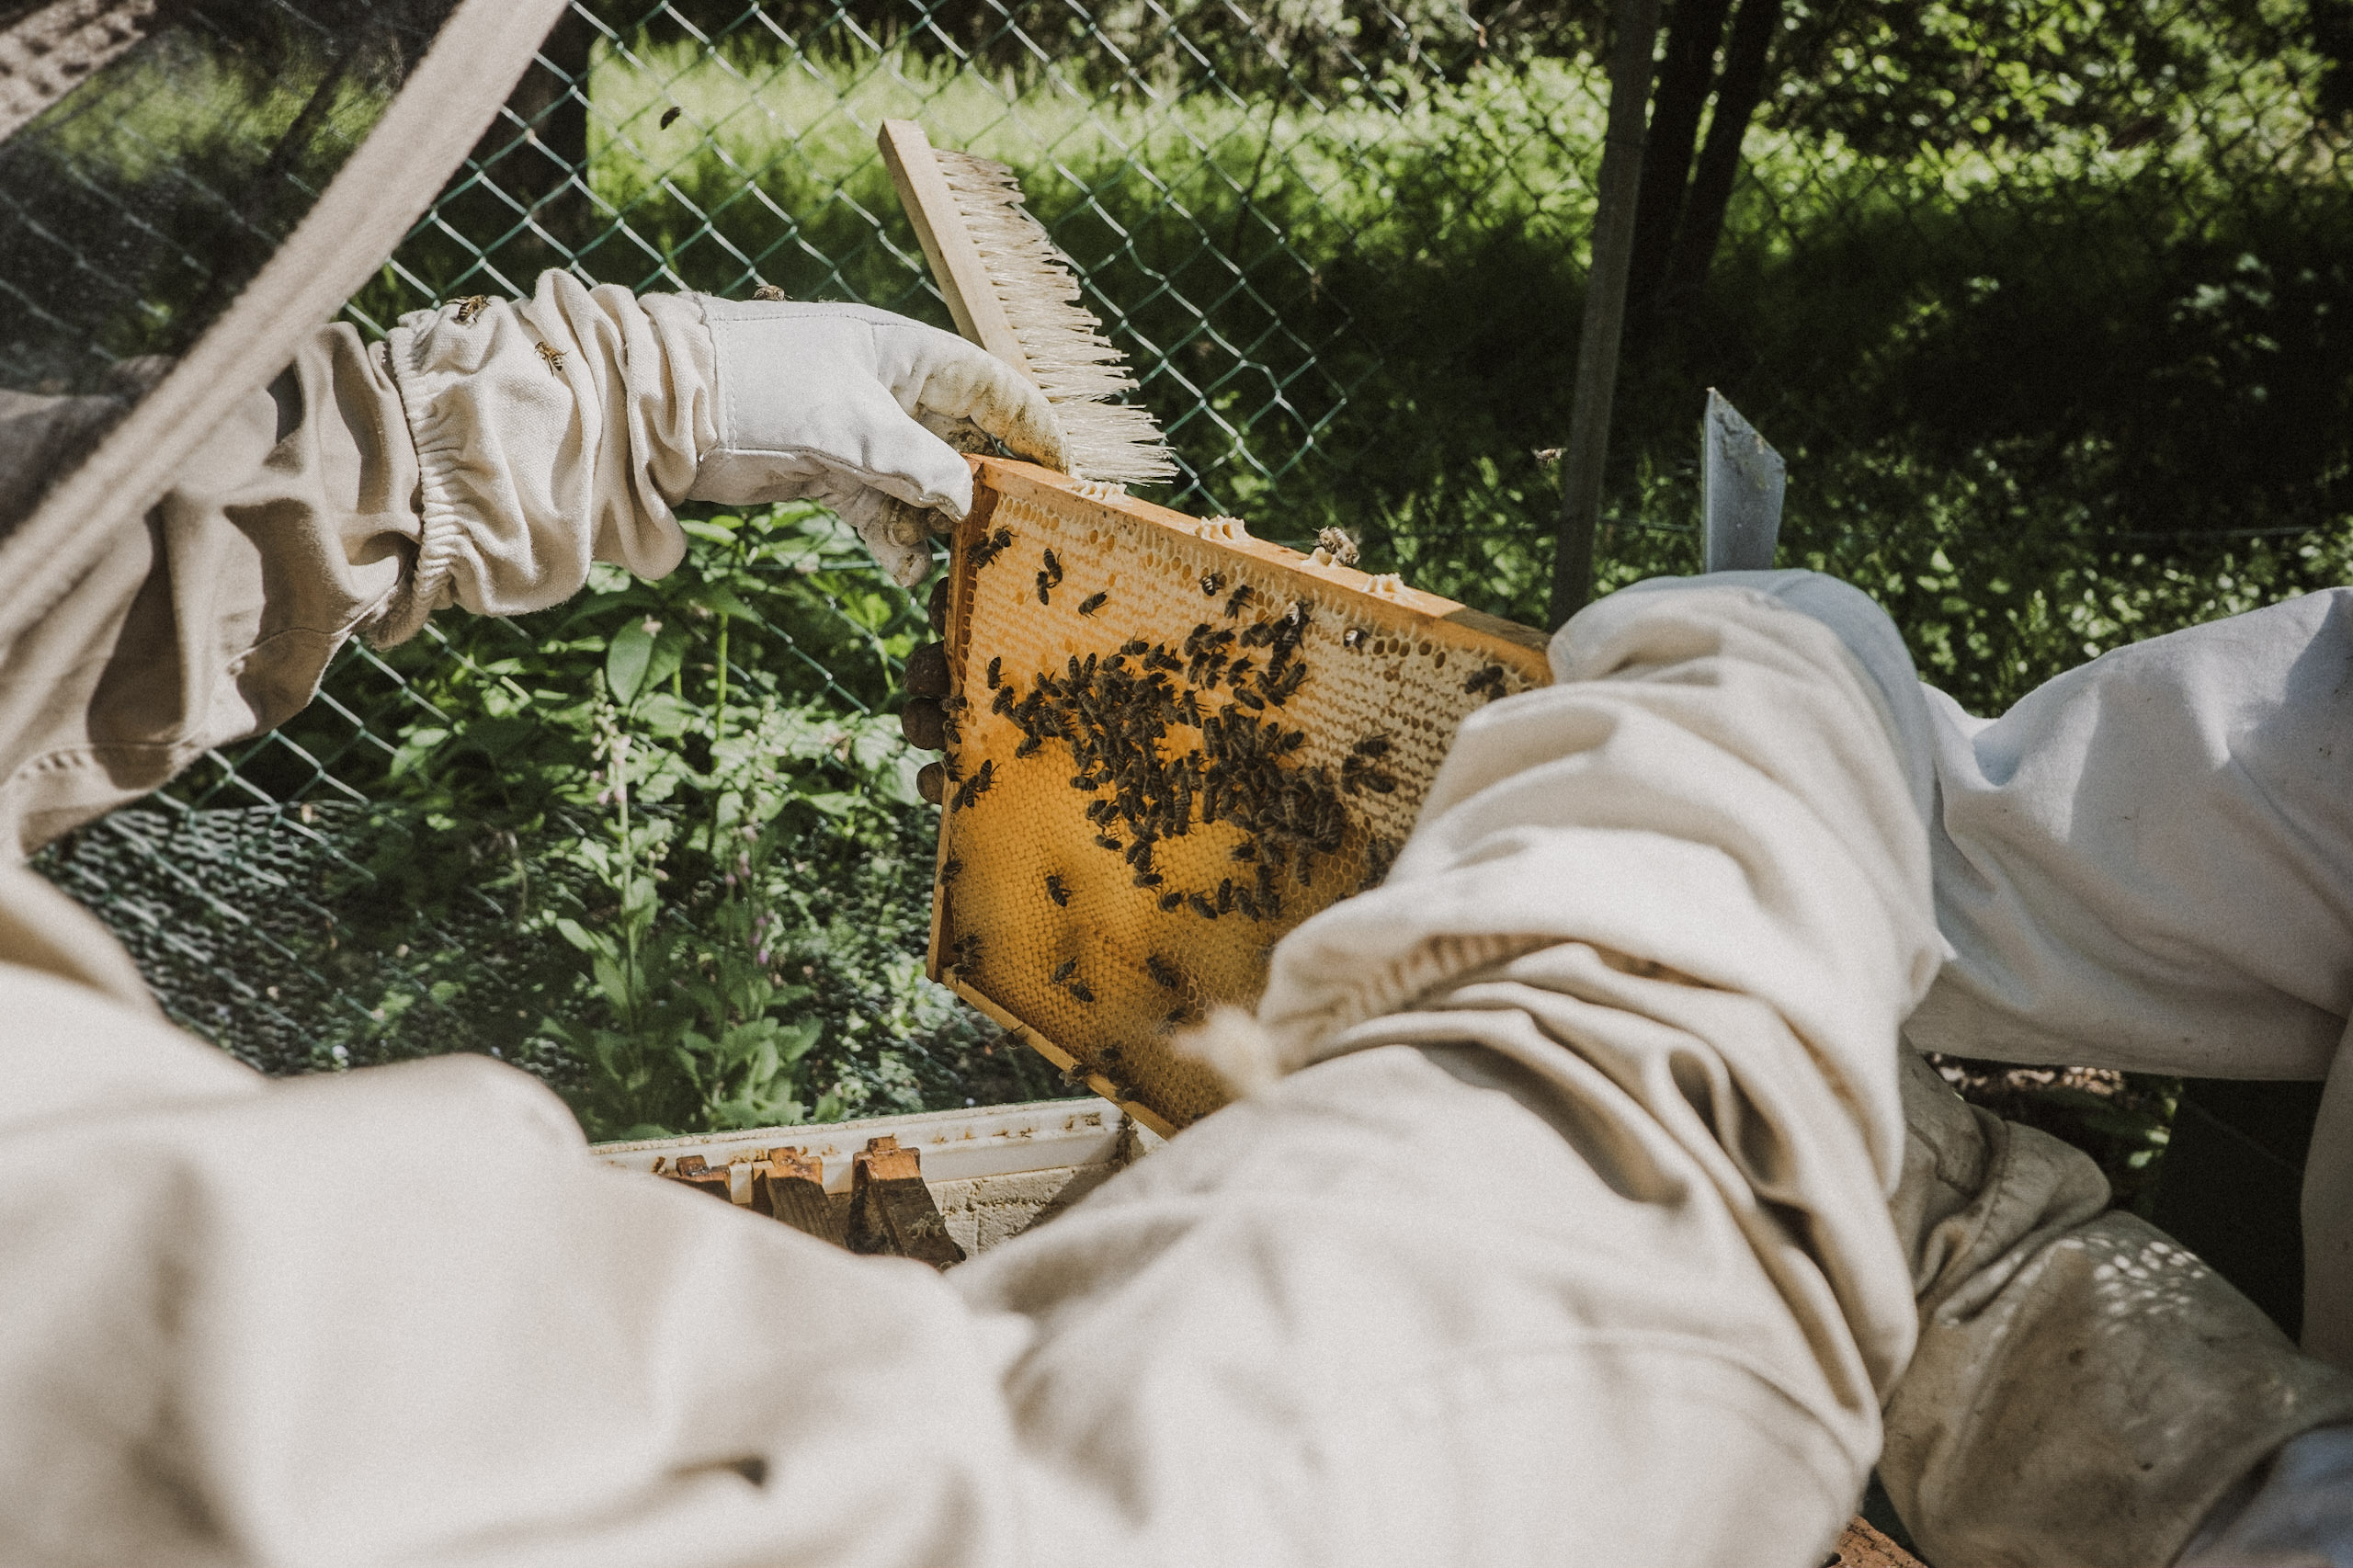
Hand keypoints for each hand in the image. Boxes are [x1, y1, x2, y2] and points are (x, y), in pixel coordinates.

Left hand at [685, 297, 1067, 584]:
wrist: (663, 404)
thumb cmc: (763, 385)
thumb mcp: (854, 427)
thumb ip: (921, 466)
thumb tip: (969, 505)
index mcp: (908, 352)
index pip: (995, 389)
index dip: (1035, 430)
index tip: (1066, 476)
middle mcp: (891, 389)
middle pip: (964, 445)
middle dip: (985, 494)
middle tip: (1013, 539)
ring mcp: (860, 432)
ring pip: (923, 485)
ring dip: (937, 526)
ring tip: (954, 566)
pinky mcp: (830, 469)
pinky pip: (882, 509)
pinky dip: (895, 539)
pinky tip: (906, 571)